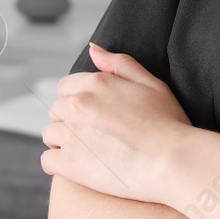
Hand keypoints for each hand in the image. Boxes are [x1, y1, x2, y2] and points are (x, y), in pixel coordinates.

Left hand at [40, 43, 191, 202]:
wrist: (172, 161)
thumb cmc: (168, 123)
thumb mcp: (151, 83)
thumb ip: (119, 63)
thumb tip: (93, 50)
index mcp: (96, 83)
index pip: (65, 87)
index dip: (77, 100)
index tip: (92, 115)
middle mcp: (77, 105)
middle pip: (55, 110)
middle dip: (69, 121)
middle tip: (93, 135)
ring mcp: (71, 134)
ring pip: (49, 134)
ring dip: (62, 142)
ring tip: (88, 152)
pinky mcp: (68, 163)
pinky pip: (47, 160)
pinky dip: (58, 164)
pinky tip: (78, 168)